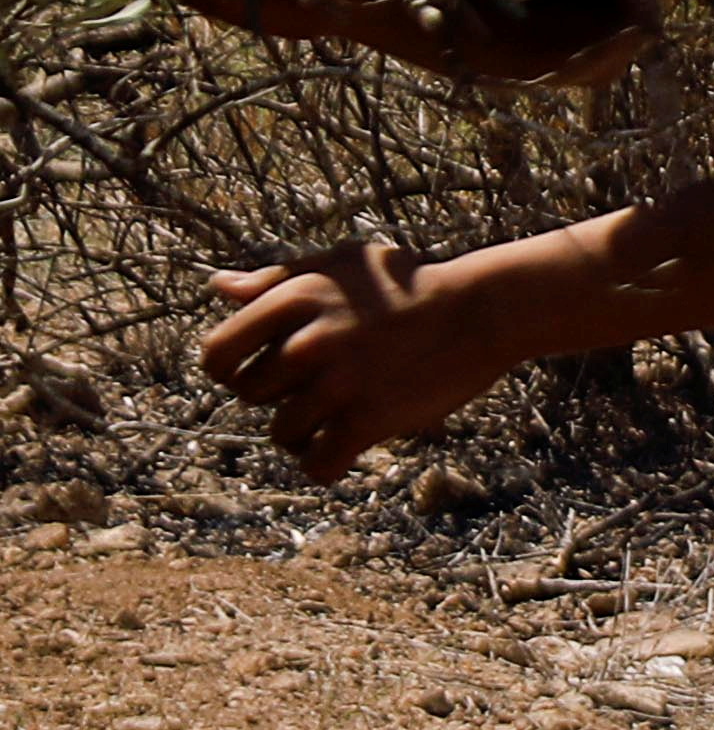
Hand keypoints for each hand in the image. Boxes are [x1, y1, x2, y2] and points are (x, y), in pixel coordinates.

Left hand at [199, 241, 528, 475]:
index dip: (229, 370)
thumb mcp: (342, 264)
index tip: (259, 372)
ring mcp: (337, 383)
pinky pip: (318, 464)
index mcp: (293, 300)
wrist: (482, 308)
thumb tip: (218, 287)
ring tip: (338, 417)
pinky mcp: (368, 419)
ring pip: (283, 433)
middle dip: (279, 396)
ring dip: (305, 432)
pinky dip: (326, 465)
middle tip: (319, 387)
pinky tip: (344, 450)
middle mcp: (307, 342)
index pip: (216, 354)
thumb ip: (277, 277)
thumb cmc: (410, 283)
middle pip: (252, 396)